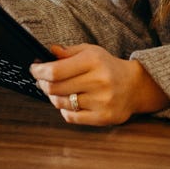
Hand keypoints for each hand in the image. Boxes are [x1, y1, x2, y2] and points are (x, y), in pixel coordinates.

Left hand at [30, 44, 169, 125]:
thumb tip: (49, 52)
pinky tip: (71, 102)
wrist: (135, 86)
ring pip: (60, 103)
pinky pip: (71, 117)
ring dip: (54, 97)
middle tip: (42, 81)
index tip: (34, 69)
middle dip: (43, 84)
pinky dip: (65, 110)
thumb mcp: (91, 52)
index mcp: (94, 61)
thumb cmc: (108, 67)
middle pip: (54, 88)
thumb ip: (69, 52)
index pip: (55, 71)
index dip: (39, 71)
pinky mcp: (103, 117)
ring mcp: (102, 101)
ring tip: (59, 91)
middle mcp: (99, 81)